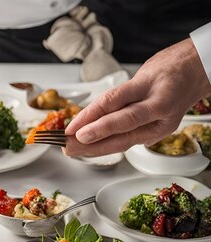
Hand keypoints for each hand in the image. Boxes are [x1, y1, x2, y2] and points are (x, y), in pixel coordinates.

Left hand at [64, 38, 210, 156]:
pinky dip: (108, 144)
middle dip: (91, 141)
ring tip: (73, 150)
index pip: (115, 105)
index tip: (73, 129)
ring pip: (124, 139)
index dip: (91, 118)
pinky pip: (128, 139)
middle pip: (120, 129)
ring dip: (96, 147)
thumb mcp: (143, 74)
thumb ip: (117, 96)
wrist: (199, 72)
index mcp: (155, 94)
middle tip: (67, 145)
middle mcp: (159, 112)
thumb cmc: (172, 69)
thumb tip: (87, 116)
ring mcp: (160, 125)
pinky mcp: (157, 132)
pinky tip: (91, 148)